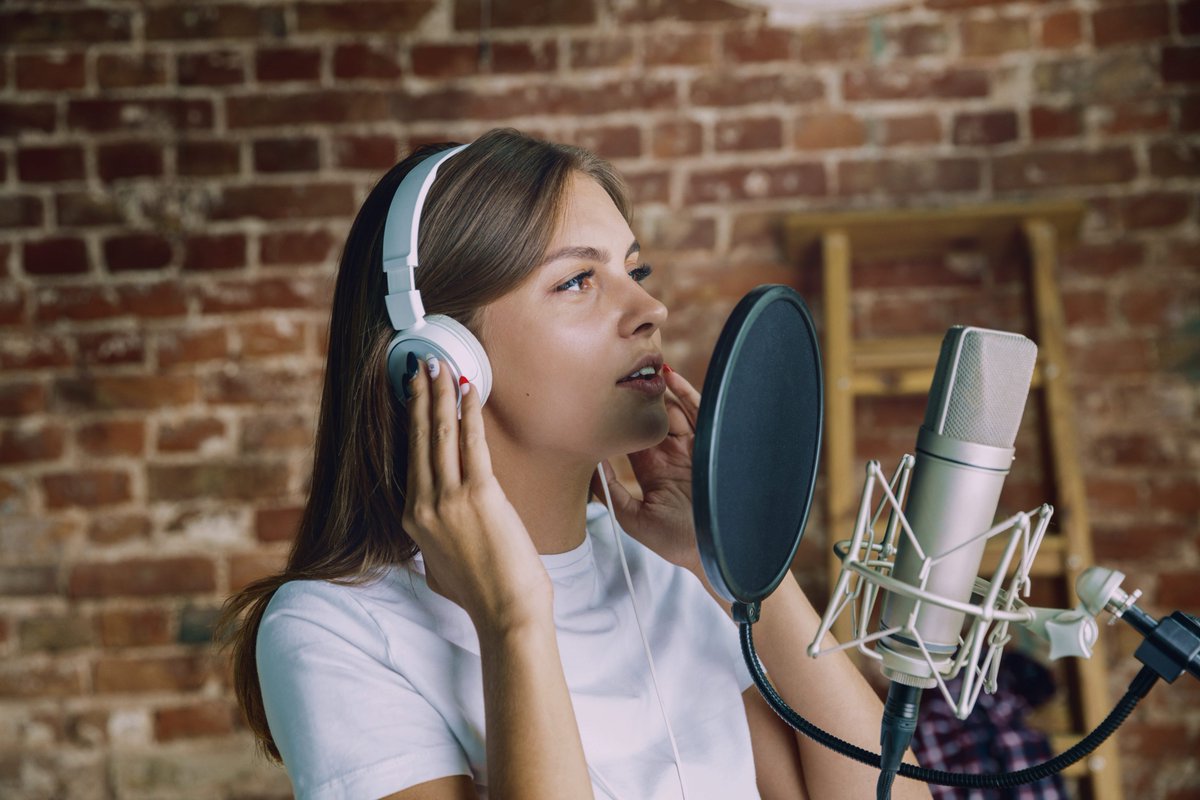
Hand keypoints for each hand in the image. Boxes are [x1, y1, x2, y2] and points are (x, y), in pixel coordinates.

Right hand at [402, 355, 552, 634]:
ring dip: (439, 395)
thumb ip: (434, 542)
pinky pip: (471, 444)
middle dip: (420, 397)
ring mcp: (448, 500)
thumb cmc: (482, 594)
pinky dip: (469, 413)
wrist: (506, 613)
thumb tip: (438, 530)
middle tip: (419, 365)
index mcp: (412, 520)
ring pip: (439, 434)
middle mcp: (423, 506)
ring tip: (438, 365)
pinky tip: (467, 391)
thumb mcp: (440, 567)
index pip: (410, 458)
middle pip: (419, 439)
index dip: (411, 422)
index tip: (413, 395)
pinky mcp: (479, 496)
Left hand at [590, 366, 706, 576]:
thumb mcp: (632, 517)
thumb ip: (611, 490)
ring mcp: (693, 447)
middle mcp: (673, 455)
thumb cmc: (676, 541)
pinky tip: (669, 376)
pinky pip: (699, 412)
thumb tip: (589, 463)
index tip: (600, 399)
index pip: (632, 436)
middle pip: (653, 417)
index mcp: (654, 470)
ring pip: (674, 410)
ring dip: (659, 390)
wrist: (715, 549)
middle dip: (638, 398)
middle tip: (620, 375)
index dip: (619, 418)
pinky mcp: (711, 444)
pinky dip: (685, 392)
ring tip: (640, 369)